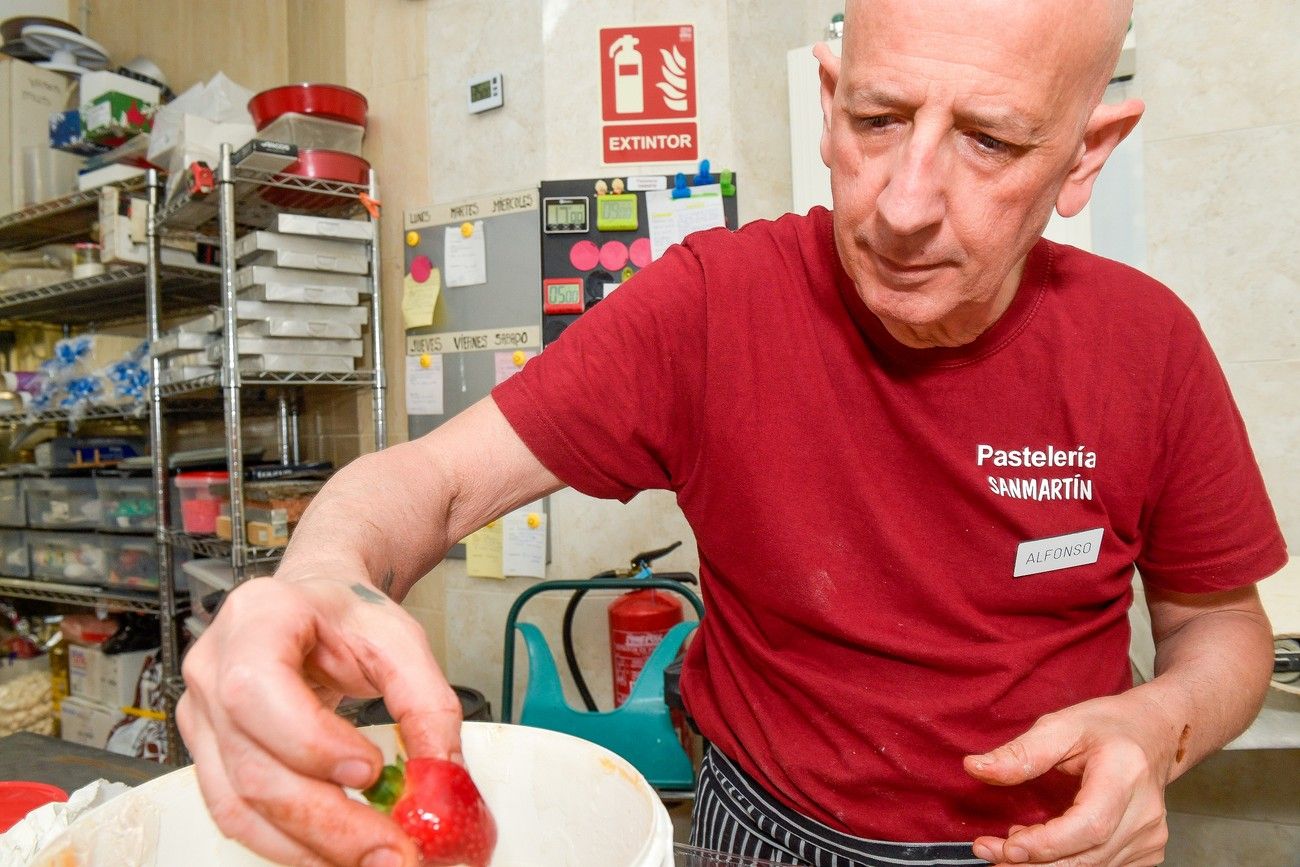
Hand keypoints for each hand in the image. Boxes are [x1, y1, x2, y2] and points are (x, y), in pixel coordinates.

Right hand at [177, 574, 462, 866]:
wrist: (316, 604)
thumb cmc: (346, 615)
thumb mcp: (399, 639)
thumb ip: (429, 703)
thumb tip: (444, 776)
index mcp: (257, 618)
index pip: (257, 689)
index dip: (309, 741)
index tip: (371, 769)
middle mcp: (214, 668)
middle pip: (253, 765)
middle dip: (327, 820)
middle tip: (390, 848)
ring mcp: (202, 716)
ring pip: (240, 804)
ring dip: (309, 847)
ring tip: (373, 857)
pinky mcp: (210, 755)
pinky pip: (238, 815)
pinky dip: (290, 845)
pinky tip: (336, 852)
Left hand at [963, 695, 1172, 866]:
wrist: (1154, 733)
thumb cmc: (1108, 726)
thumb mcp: (1060, 725)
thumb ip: (1020, 751)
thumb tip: (975, 768)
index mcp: (1125, 774)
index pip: (1088, 825)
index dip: (1047, 844)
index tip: (1007, 846)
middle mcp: (1145, 813)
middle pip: (1088, 856)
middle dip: (1034, 862)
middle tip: (990, 852)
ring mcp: (1150, 836)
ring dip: (1045, 866)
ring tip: (1005, 847)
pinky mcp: (1148, 851)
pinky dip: (1067, 864)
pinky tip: (1040, 849)